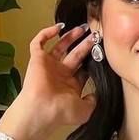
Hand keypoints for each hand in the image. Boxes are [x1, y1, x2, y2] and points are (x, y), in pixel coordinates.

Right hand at [5, 21, 97, 139]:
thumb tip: (98, 94)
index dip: (92, 58)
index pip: (83, 67)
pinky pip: (38, 42)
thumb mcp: (86, 109)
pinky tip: (58, 27)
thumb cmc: (61, 112)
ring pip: (60, 46)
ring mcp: (48, 65)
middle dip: (85, 44)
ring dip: (70, 36)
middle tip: (95, 35)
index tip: (101, 49)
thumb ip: (94, 100)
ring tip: (83, 28)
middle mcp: (60, 73)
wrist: (42, 109)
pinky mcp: (37, 59)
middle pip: (75, 54)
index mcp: (71, 84)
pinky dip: (46, 33)